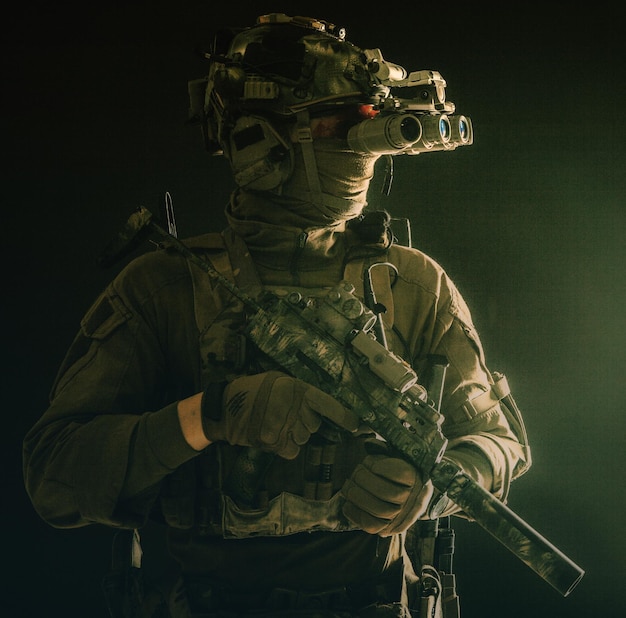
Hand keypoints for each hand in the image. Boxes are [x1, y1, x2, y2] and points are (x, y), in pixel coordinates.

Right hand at [202, 371, 358, 458]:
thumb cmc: (253, 392)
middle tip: (286, 415)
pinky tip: (271, 435)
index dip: (343, 416)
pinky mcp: (275, 443)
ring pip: (303, 438)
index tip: (356, 425)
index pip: (327, 404)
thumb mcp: (278, 382)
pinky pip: (291, 450)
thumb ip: (299, 393)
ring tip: (274, 423)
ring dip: (292, 434)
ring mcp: (285, 427)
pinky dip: (283, 446)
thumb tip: (319, 407)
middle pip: (313, 425)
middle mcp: (294, 408)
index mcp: (297, 389)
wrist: (225, 407)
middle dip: (305, 422)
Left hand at [341, 448, 433, 535]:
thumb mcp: (396, 457)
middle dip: (363, 480)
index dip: (378, 465)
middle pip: (386, 492)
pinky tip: (347, 503)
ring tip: (348, 486)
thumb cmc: (398, 473)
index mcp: (416, 480)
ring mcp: (401, 517)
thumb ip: (384, 449)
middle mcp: (413, 501)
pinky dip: (355, 514)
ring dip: (357, 496)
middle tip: (355, 473)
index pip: (399, 473)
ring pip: (378, 510)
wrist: (410, 498)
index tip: (368, 461)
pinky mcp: (388, 529)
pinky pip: (371, 525)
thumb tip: (369, 443)